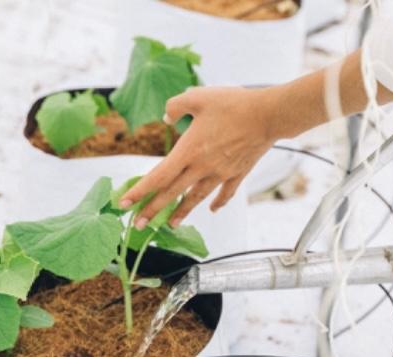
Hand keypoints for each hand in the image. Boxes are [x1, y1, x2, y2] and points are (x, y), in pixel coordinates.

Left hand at [119, 86, 280, 228]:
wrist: (268, 115)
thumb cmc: (233, 104)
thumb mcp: (198, 96)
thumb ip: (176, 106)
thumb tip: (166, 117)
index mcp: (189, 151)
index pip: (158, 176)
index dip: (139, 191)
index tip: (124, 203)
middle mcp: (202, 167)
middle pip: (172, 193)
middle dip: (152, 210)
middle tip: (137, 224)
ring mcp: (221, 173)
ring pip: (196, 198)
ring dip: (181, 212)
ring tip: (169, 225)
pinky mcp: (238, 173)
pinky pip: (225, 192)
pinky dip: (218, 202)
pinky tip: (213, 209)